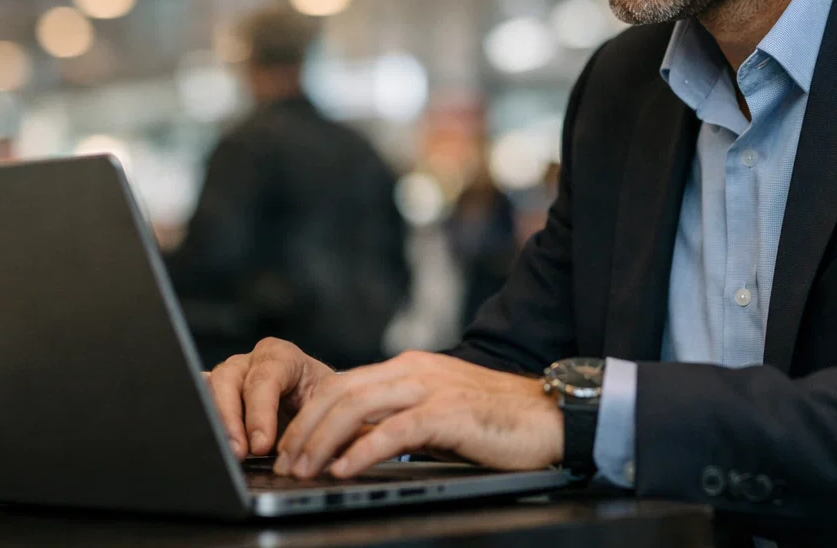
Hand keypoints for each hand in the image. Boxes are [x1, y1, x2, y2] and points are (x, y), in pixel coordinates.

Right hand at [205, 338, 335, 458]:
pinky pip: (202, 400)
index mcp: (281, 356)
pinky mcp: (219, 393)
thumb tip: (307, 446)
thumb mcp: (328, 407)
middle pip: (229, 379)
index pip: (264, 377)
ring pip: (210, 389)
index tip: (261, 445)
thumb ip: (318, 420)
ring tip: (228, 453)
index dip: (260, 412)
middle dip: (231, 418)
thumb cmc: (325, 404)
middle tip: (239, 453)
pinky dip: (205, 420)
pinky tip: (208, 439)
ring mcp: (232, 375)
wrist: (319, 405)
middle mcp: (252, 361)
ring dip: (217, 423)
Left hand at [274, 351, 562, 478]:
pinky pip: (394, 430)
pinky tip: (344, 469)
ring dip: (322, 440)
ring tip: (304, 468)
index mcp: (408, 368)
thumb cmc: (495, 421)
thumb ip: (399, 422)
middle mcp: (413, 370)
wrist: (550, 416)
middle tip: (286, 461)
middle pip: (340, 392)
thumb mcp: (437, 417)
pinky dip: (362, 450)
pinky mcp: (448, 412)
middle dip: (305, 428)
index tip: (290, 445)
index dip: (310, 414)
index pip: (343, 384)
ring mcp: (430, 388)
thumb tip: (355, 446)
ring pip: (357, 406)